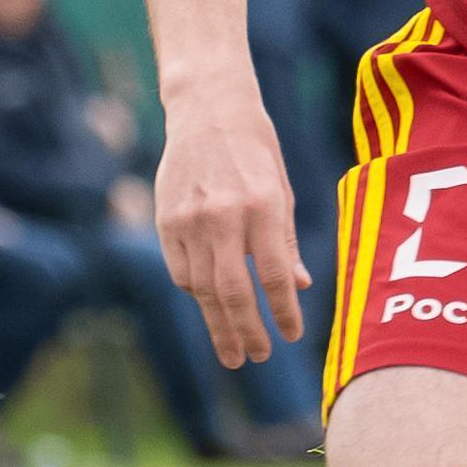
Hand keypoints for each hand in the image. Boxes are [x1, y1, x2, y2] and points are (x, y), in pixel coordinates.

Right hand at [153, 92, 308, 364]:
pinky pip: (181, 271)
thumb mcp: (282, 190)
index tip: (292, 336)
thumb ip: (286, 242)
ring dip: (219, 325)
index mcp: (261, 207)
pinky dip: (197, 294)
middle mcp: (223, 216)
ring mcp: (188, 221)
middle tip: (259, 357)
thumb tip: (301, 287)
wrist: (207, 109)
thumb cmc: (255, 150)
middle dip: (247, 332)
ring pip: (202, 288)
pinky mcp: (165, 221)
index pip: (273, 275)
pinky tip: (210, 310)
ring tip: (234, 352)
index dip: (284, 311)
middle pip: (233, 292)